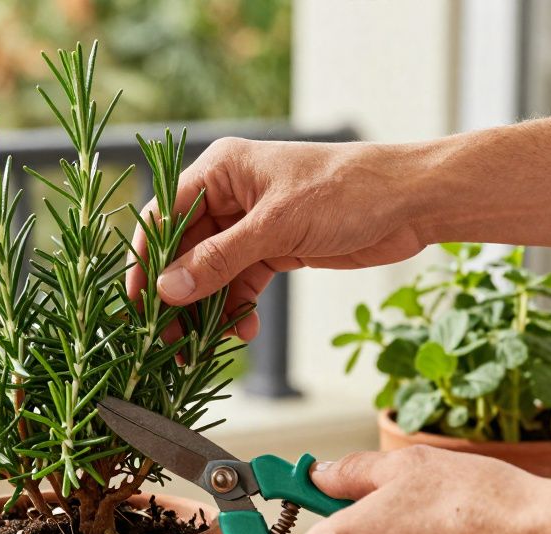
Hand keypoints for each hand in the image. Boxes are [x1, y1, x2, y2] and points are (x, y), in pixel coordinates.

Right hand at [127, 138, 426, 339]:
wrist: (412, 202)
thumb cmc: (346, 192)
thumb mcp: (276, 228)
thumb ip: (218, 260)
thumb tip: (167, 290)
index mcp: (221, 171)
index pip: (162, 216)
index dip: (146, 261)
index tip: (138, 305)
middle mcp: (230, 195)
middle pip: (184, 251)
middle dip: (179, 296)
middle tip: (172, 340)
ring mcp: (252, 224)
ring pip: (211, 273)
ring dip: (209, 308)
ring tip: (209, 345)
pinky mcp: (275, 248)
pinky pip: (241, 283)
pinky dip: (239, 308)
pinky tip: (245, 331)